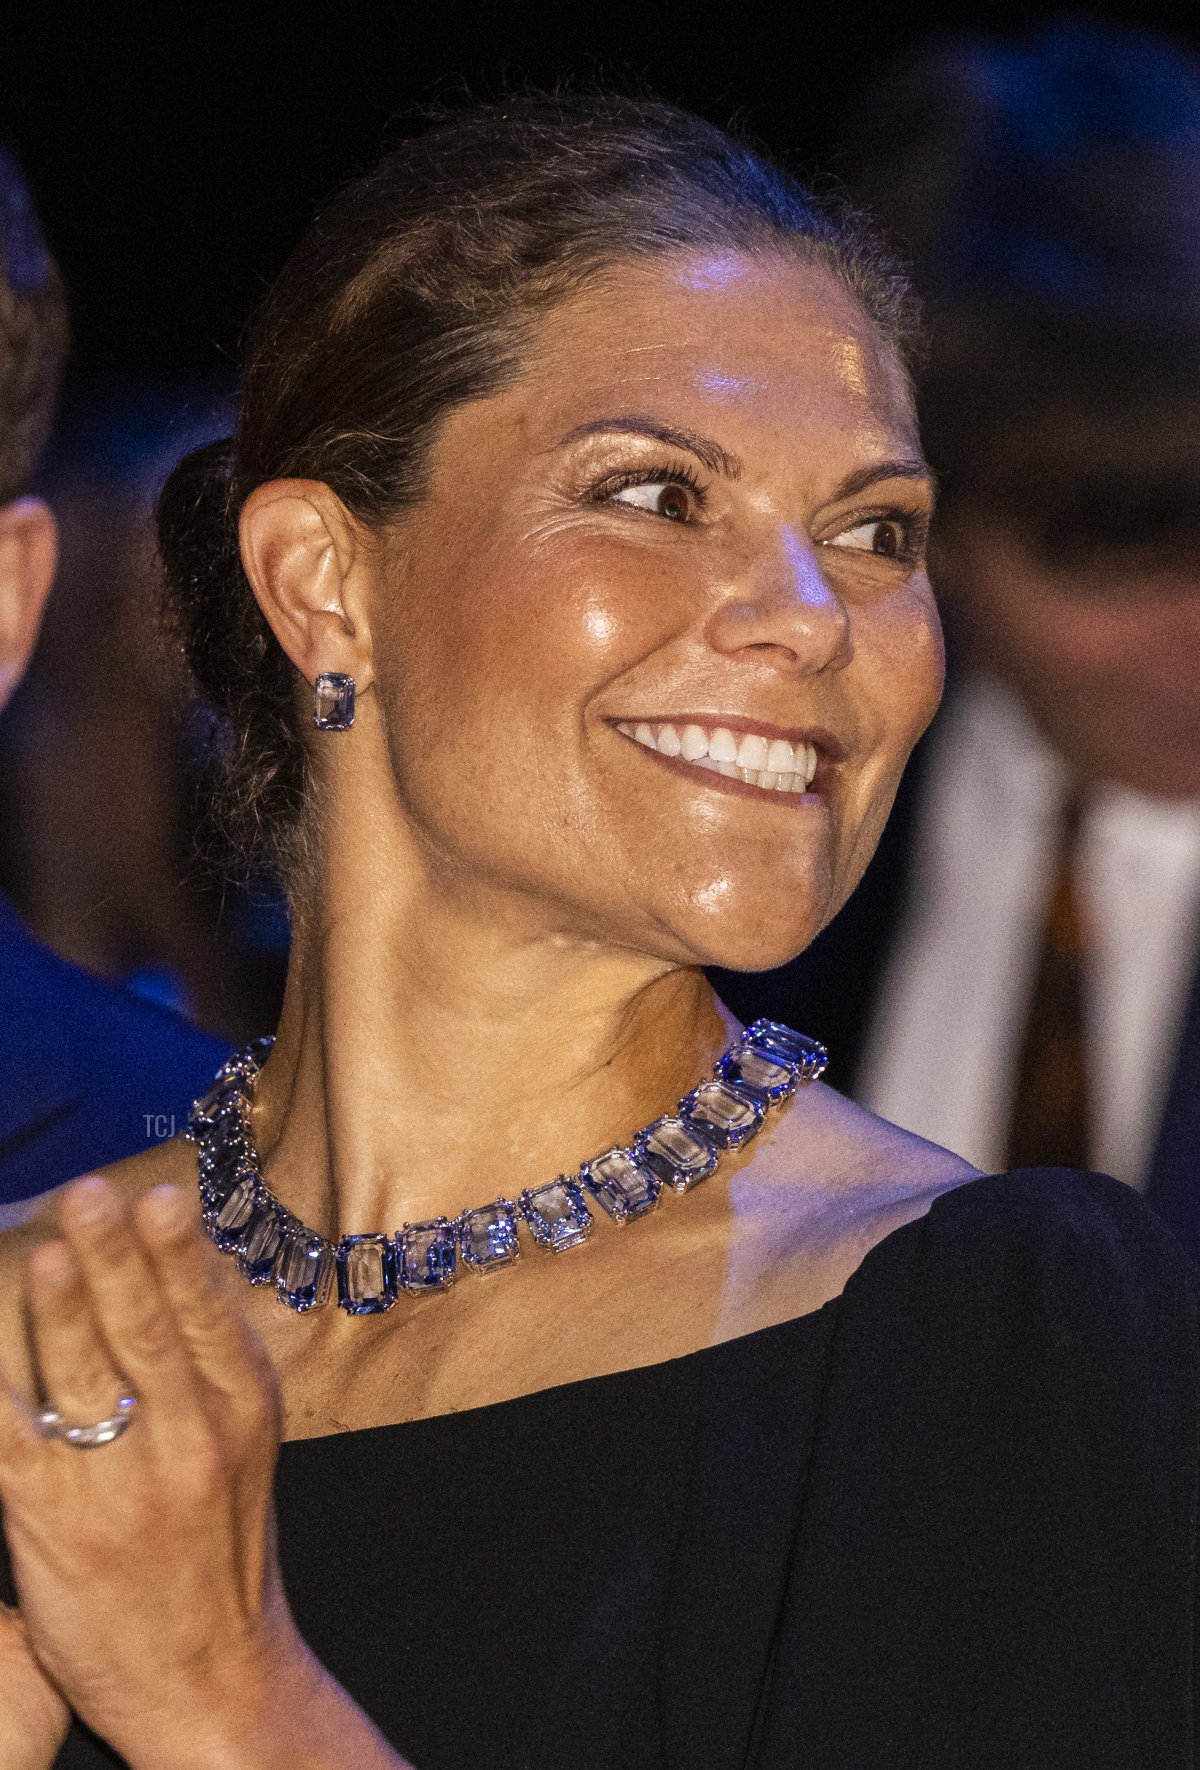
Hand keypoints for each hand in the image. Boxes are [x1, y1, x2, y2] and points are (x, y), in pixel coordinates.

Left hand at [0, 1176, 296, 1768]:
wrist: (210, 1679)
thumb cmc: (223, 1547)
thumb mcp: (246, 1441)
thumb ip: (214, 1359)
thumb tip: (180, 1262)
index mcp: (244, 1407)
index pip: (207, 1314)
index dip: (178, 1254)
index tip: (161, 1197)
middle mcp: (191, 1438)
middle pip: (145, 1331)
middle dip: (115, 1258)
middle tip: (93, 1196)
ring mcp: (122, 1482)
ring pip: (81, 1375)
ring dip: (55, 1309)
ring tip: (43, 1253)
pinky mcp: (54, 1520)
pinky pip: (11, 1432)